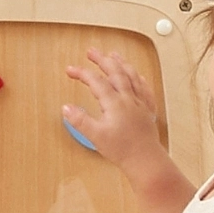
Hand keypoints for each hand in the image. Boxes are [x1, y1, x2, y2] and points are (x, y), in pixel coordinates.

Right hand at [64, 45, 165, 175]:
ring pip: (132, 77)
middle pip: (115, 72)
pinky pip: (144, 88)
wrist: (146, 160)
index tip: (71, 70)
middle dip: (102, 60)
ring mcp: (139, 103)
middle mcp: (128, 99)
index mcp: (115, 103)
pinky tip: (137, 75)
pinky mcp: (147, 110)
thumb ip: (80, 120)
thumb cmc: (123, 150)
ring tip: (113, 55)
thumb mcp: (96, 136)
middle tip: (92, 52)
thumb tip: (67, 108)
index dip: (82, 73)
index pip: (96, 81)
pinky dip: (139, 78)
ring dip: (121, 63)